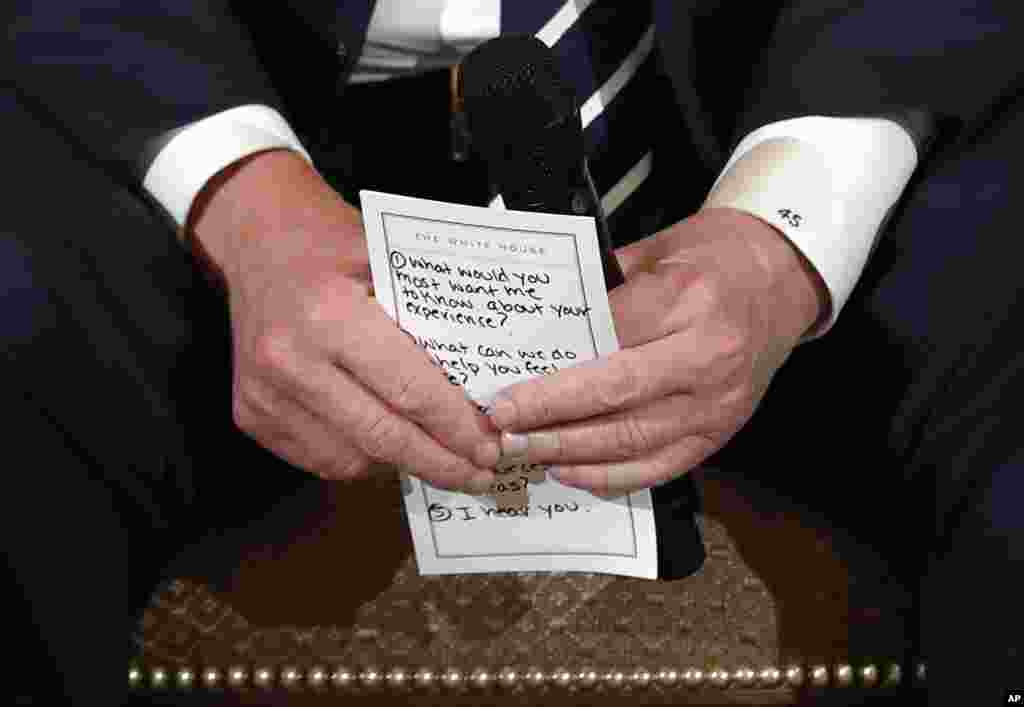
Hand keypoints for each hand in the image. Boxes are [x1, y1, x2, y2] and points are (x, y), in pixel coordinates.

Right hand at [189, 150, 499, 492]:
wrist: (257, 240)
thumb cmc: (333, 245)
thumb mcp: (389, 262)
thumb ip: (430, 320)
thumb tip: (488, 385)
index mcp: (328, 314)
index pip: (409, 390)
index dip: (456, 426)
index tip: (491, 446)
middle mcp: (289, 360)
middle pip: (383, 436)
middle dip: (440, 462)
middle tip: (480, 473)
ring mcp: (264, 393)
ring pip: (352, 459)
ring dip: (402, 465)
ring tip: (441, 458)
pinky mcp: (250, 415)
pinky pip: (320, 458)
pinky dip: (363, 460)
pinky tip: (391, 447)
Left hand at [485, 207, 827, 495]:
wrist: (782, 280)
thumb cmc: (712, 259)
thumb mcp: (655, 251)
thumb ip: (601, 289)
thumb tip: (538, 331)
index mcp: (688, 299)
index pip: (606, 339)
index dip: (552, 370)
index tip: (507, 385)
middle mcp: (707, 356)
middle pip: (616, 394)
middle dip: (550, 414)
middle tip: (501, 425)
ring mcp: (717, 402)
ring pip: (633, 438)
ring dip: (571, 450)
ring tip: (523, 449)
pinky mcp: (719, 432)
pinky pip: (659, 465)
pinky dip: (610, 476)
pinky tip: (569, 471)